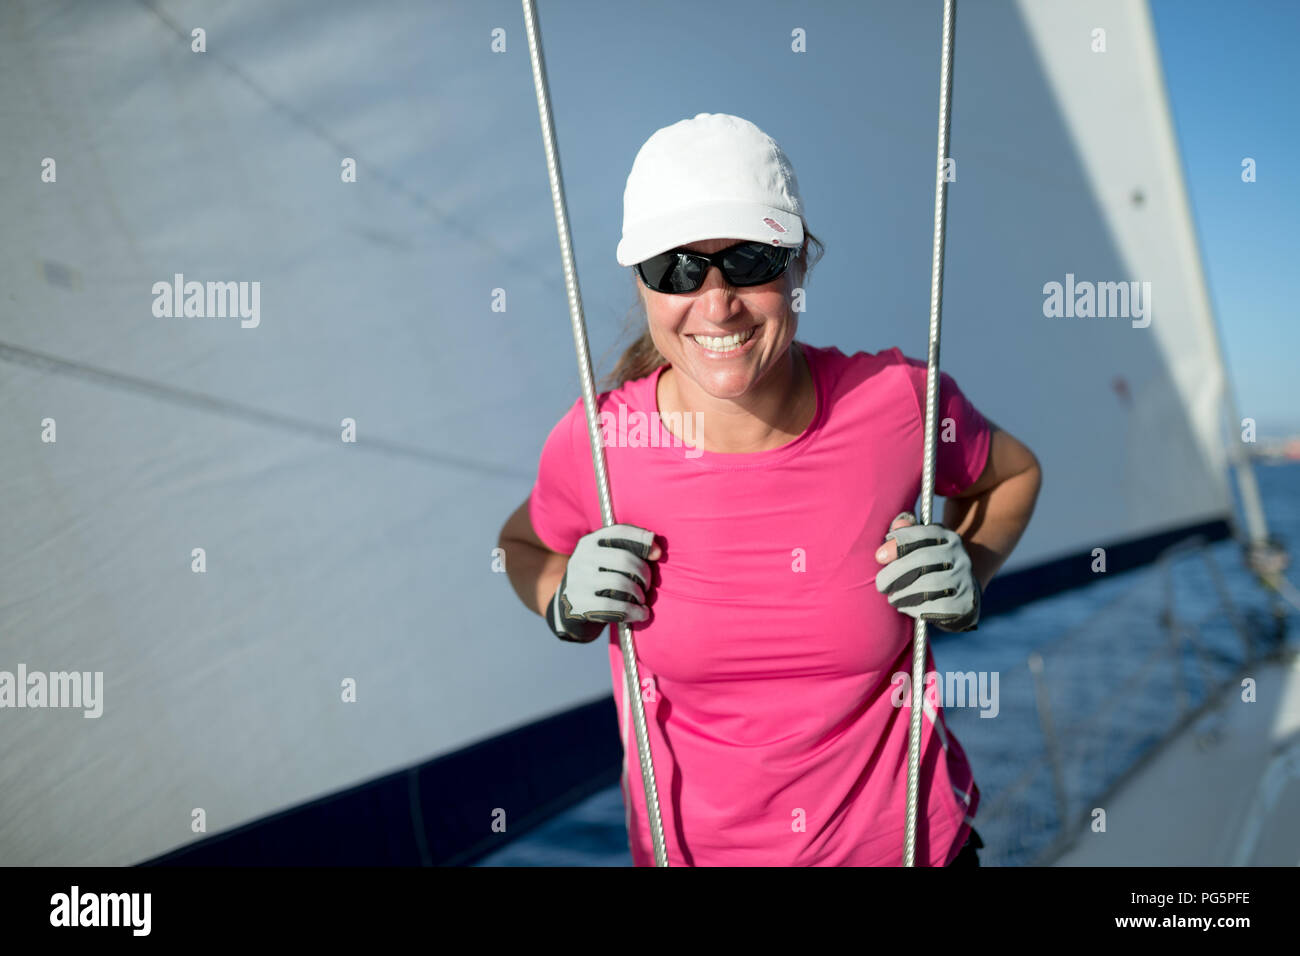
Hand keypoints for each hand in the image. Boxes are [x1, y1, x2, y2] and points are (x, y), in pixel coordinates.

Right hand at [546, 523, 661, 642]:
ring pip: (621, 583)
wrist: (567, 607)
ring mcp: (578, 581)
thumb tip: (658, 551)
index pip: (620, 532)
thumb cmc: (598, 579)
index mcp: (590, 542)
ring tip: (641, 599)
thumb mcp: (606, 560)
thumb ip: (630, 550)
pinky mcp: (580, 604)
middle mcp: (581, 558)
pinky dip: (634, 611)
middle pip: (624, 559)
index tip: (658, 554)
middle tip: (647, 585)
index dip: (643, 540)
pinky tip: (641, 613)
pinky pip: (615, 606)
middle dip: (644, 574)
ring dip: (639, 594)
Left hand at [874, 511, 980, 632]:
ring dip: (904, 592)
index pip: (922, 533)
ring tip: (892, 597)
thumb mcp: (919, 549)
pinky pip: (937, 605)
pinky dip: (915, 607)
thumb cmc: (930, 569)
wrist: (962, 596)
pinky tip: (905, 606)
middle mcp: (960, 555)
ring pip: (930, 584)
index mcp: (947, 538)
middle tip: (880, 585)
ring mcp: (964, 579)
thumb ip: (905, 536)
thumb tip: (897, 524)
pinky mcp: (965, 602)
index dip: (898, 543)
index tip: (879, 557)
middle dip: (895, 572)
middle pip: (923, 559)